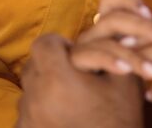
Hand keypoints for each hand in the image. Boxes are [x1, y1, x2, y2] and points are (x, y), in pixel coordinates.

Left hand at [17, 33, 143, 127]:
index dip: (60, 43)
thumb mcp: (125, 82)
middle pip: (33, 66)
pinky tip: (64, 118)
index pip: (44, 44)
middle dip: (52, 65)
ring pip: (30, 91)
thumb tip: (111, 33)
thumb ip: (114, 51)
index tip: (75, 53)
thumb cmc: (120, 122)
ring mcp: (26, 121)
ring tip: (71, 98)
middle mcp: (33, 99)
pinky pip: (28, 115)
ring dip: (46, 88)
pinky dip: (43, 111)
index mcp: (57, 80)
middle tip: (75, 75)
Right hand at [70, 0, 151, 80]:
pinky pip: (91, 56)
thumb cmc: (124, 82)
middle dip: (142, 27)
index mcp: (106, 26)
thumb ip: (146, 41)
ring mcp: (81, 47)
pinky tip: (125, 70)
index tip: (151, 13)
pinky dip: (110, 61)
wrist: (103, 110)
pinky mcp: (74, 62)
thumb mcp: (137, 59)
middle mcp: (91, 33)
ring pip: (105, 40)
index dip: (128, 0)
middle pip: (112, 18)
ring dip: (133, 53)